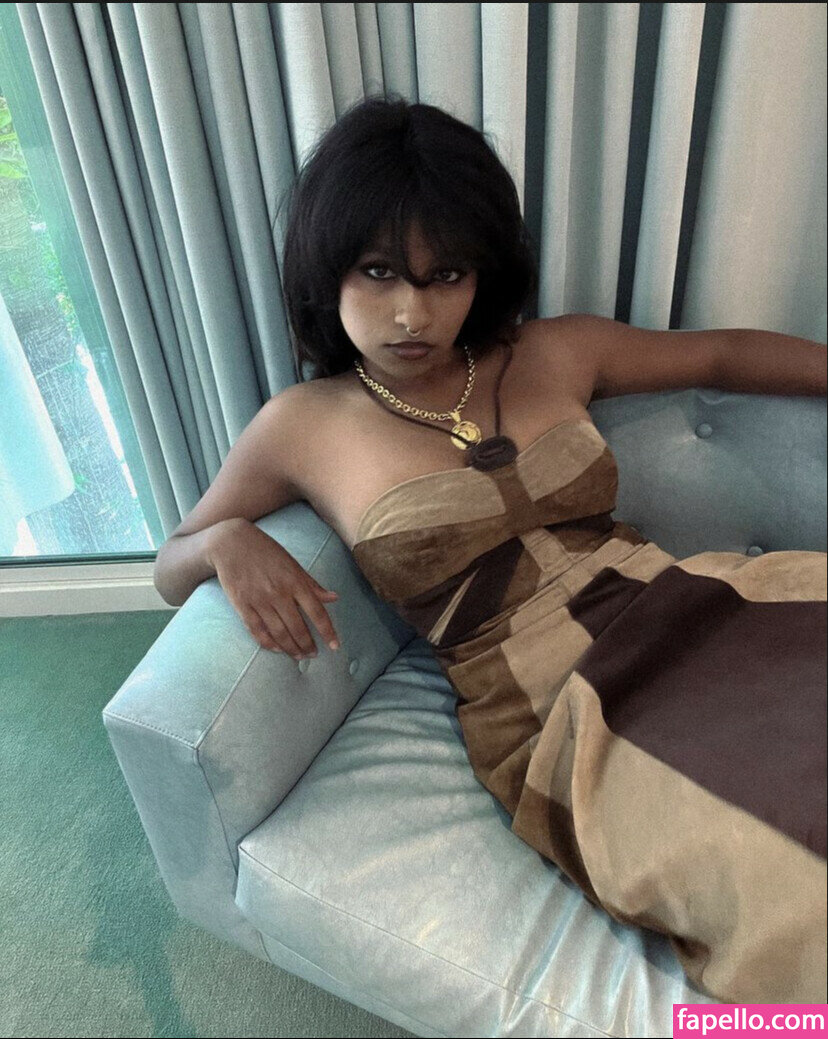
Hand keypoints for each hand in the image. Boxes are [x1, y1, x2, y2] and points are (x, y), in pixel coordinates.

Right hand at [208, 519, 339, 658]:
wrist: (231, 542)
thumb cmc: (266, 551)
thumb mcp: (292, 564)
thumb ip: (312, 584)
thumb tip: (334, 598)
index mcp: (295, 581)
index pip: (317, 612)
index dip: (327, 631)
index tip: (335, 646)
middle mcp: (279, 593)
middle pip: (298, 627)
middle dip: (308, 645)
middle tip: (313, 655)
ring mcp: (260, 600)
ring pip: (279, 633)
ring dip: (291, 648)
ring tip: (299, 657)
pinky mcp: (242, 605)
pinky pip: (257, 630)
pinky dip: (269, 643)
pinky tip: (278, 650)